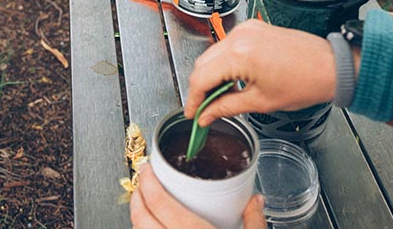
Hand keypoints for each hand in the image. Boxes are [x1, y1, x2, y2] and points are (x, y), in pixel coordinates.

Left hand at [130, 162, 265, 228]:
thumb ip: (253, 220)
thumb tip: (255, 200)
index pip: (159, 203)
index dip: (147, 183)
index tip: (145, 169)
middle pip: (141, 219)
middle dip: (137, 197)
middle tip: (141, 182)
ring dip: (139, 216)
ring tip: (144, 204)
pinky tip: (155, 227)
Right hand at [185, 19, 337, 126]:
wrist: (330, 66)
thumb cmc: (305, 82)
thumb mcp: (261, 102)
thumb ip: (227, 108)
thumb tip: (207, 115)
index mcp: (240, 54)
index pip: (201, 77)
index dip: (194, 99)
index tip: (193, 113)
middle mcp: (240, 37)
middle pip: (203, 63)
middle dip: (200, 87)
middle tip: (204, 108)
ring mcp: (246, 29)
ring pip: (213, 53)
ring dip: (212, 74)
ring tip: (221, 96)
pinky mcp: (253, 28)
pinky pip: (227, 45)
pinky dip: (224, 62)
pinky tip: (232, 78)